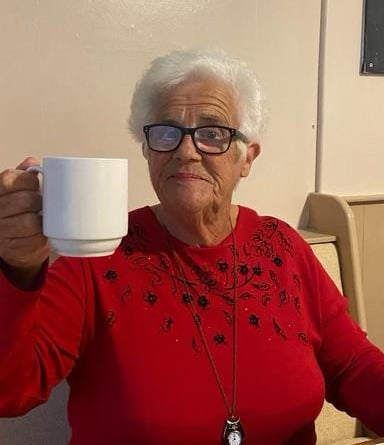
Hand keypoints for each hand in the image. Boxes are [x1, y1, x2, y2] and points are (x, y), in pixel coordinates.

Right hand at [0, 157, 49, 273]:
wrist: (21, 244)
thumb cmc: (22, 213)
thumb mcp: (21, 192)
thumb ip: (24, 177)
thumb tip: (32, 161)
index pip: (10, 180)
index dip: (29, 181)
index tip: (36, 185)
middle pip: (24, 200)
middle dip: (38, 202)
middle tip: (43, 204)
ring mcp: (2, 230)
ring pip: (28, 221)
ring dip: (41, 220)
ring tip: (42, 218)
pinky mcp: (13, 247)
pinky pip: (33, 238)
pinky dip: (41, 234)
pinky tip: (41, 231)